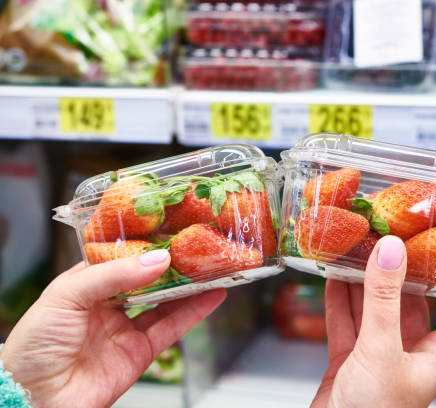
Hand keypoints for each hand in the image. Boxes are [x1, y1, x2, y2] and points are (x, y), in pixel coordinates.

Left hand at [0, 249, 225, 407]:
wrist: (35, 399)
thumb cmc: (34, 344)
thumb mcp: (67, 295)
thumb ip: (115, 275)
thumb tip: (159, 260)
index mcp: (86, 284)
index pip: (121, 257)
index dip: (146, 243)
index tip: (171, 227)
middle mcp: (108, 304)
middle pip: (148, 278)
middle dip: (173, 263)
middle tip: (199, 244)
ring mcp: (126, 328)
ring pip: (166, 301)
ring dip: (191, 285)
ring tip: (215, 266)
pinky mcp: (141, 352)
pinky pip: (172, 328)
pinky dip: (195, 312)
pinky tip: (213, 296)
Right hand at [312, 236, 435, 407]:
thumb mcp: (382, 351)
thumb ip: (384, 301)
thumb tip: (391, 252)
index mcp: (435, 357)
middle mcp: (410, 353)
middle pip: (415, 302)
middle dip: (408, 270)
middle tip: (401, 237)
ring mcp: (379, 357)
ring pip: (377, 309)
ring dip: (368, 281)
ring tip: (363, 249)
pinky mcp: (350, 360)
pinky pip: (347, 322)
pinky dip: (340, 300)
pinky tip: (334, 276)